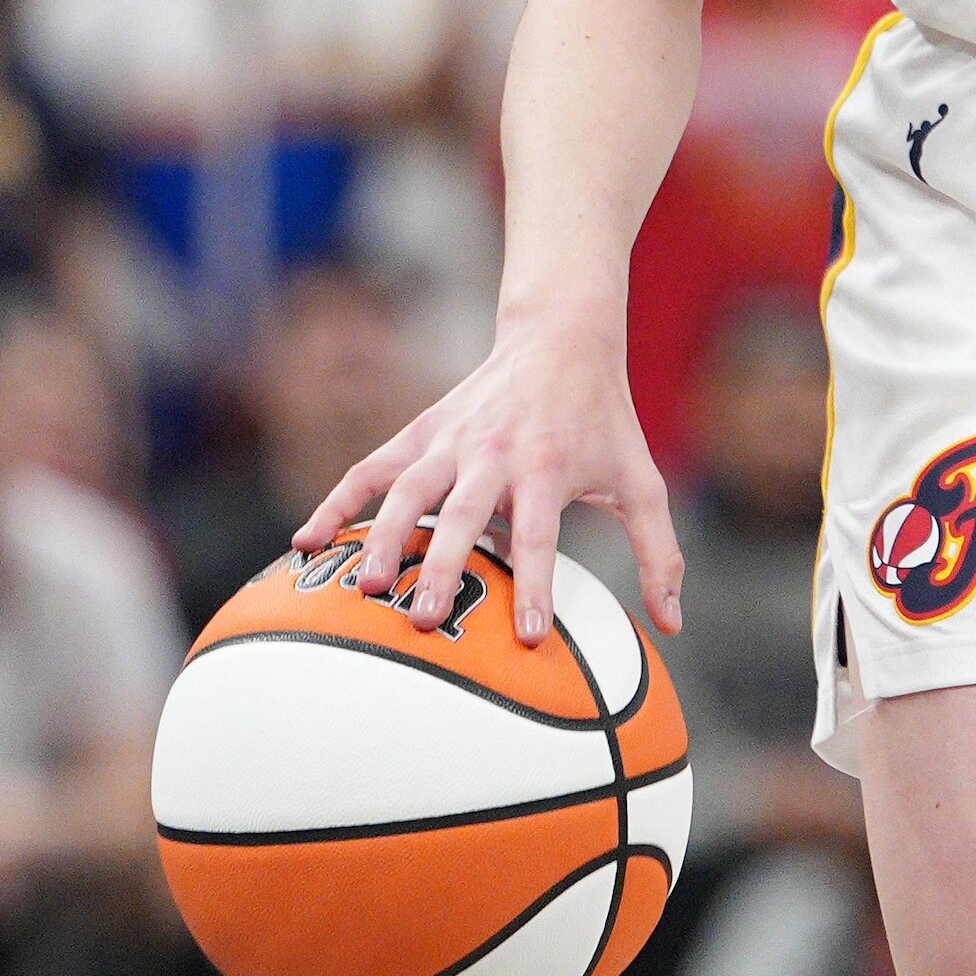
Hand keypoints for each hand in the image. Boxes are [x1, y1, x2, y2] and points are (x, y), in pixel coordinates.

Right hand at [294, 300, 680, 647]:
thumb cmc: (604, 421)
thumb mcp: (641, 480)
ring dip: (381, 537)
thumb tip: (670, 624)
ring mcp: (449, 442)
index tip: (531, 637)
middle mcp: (493, 454)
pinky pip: (369, 469)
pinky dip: (336, 502)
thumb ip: (658, 552)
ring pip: (406, 490)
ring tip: (363, 588)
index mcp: (547, 468)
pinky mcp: (420, 433)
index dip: (536, 586)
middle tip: (425, 621)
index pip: (539, 535)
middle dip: (442, 567)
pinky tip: (305, 543)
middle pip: (462, 515)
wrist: (560, 339)